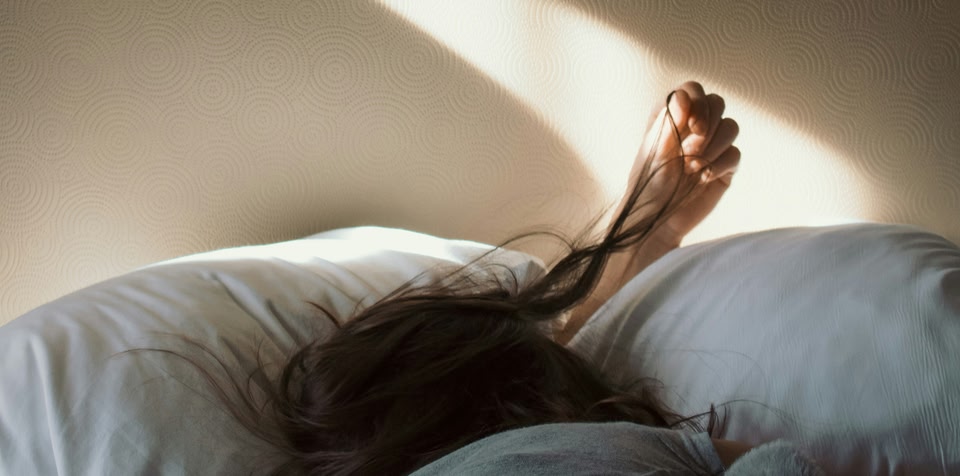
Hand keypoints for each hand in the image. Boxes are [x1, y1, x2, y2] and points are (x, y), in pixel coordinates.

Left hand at [627, 81, 740, 246]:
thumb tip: (683, 96)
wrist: (656, 220)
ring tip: (691, 168)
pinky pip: (735, 154)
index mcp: (672, 118)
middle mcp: (694, 128)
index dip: (697, 102)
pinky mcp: (724, 167)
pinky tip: (703, 178)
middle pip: (717, 103)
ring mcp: (712, 147)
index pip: (693, 90)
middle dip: (706, 126)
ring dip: (713, 146)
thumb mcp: (654, 150)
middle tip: (688, 151)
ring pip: (731, 127)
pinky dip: (720, 164)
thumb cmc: (648, 185)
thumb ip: (669, 121)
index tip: (691, 126)